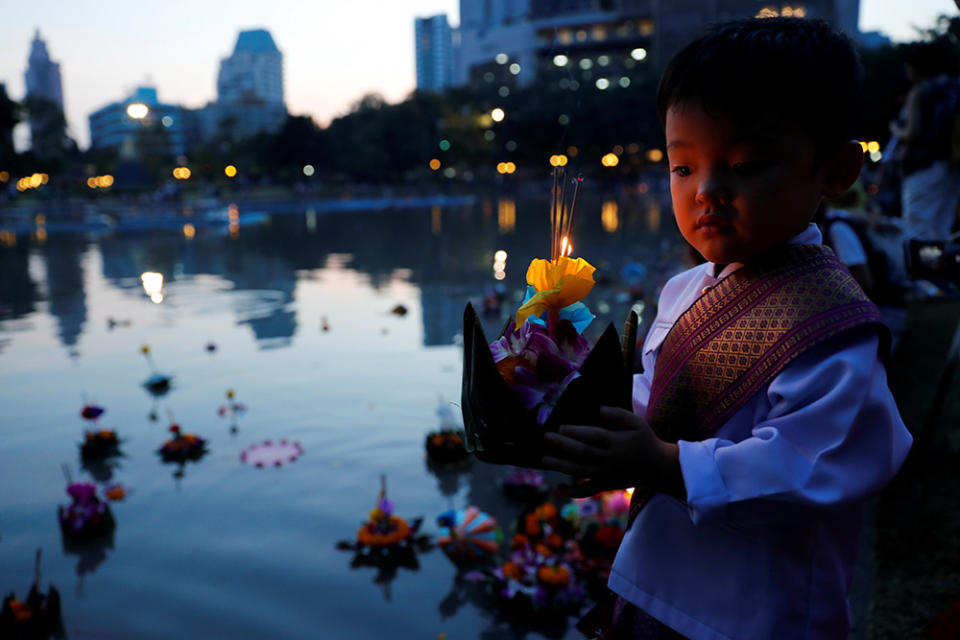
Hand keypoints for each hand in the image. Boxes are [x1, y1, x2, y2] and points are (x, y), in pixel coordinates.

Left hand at [541, 406, 684, 499]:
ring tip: (544, 459)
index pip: (594, 437)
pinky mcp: (606, 485)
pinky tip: (557, 489)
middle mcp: (610, 459)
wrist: (657, 467)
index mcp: (618, 442)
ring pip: (581, 471)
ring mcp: (607, 474)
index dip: (577, 432)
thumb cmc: (644, 440)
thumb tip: (599, 409)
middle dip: (564, 446)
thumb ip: (618, 415)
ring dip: (562, 466)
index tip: (561, 428)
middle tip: (546, 438)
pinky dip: (573, 492)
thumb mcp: (637, 423)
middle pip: (584, 453)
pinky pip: (588, 490)